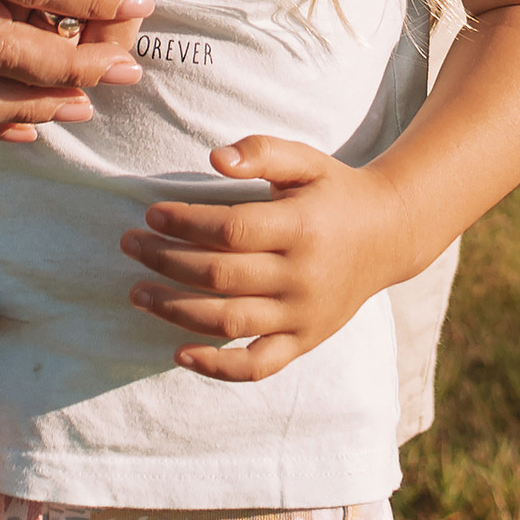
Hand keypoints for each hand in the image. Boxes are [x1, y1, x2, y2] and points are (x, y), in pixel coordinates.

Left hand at [119, 138, 408, 382]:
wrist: (389, 235)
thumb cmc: (334, 191)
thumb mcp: (305, 160)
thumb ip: (261, 152)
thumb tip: (214, 159)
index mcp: (302, 228)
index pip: (231, 230)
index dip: (186, 223)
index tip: (151, 213)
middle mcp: (303, 277)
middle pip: (222, 276)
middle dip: (166, 261)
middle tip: (130, 245)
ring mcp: (304, 316)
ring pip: (230, 322)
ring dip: (175, 311)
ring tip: (137, 293)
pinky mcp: (305, 341)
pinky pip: (257, 365)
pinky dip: (217, 367)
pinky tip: (179, 354)